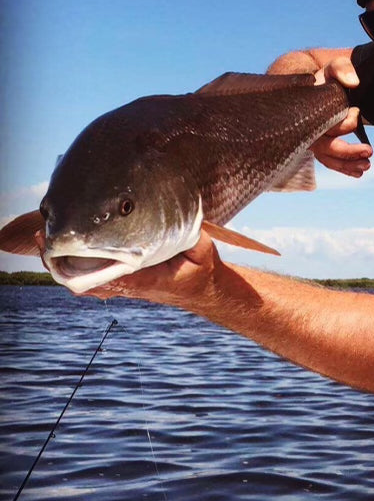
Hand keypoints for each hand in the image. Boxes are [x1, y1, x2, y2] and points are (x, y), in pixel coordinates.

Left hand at [35, 228, 224, 308]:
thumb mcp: (200, 249)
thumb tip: (183, 211)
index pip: (102, 276)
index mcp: (142, 278)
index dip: (76, 264)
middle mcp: (128, 285)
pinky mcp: (124, 281)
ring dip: (63, 264)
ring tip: (45, 240)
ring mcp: (124, 285)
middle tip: (43, 235)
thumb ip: (190, 234)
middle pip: (82, 279)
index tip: (59, 246)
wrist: (204, 289)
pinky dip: (76, 267)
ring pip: (84, 280)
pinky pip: (94, 278)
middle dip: (60, 259)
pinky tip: (64, 252)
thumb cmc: (199, 269)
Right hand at [312, 57, 372, 176]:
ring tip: (367, 165)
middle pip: (328, 148)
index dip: (345, 124)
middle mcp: (309, 131)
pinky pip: (330, 162)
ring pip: (330, 159)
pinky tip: (359, 172)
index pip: (327, 127)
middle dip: (349, 152)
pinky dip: (344, 169)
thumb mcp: (334, 67)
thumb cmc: (326, 77)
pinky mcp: (321, 147)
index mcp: (310, 114)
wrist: (318, 86)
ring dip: (349, 165)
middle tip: (370, 152)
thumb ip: (342, 70)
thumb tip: (354, 82)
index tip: (356, 111)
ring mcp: (314, 141)